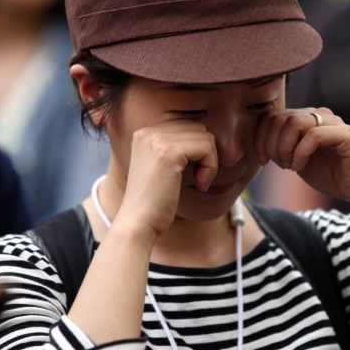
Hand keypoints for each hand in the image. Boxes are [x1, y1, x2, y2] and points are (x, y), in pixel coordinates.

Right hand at [114, 119, 217, 238]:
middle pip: (197, 128)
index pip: (187, 126)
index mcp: (145, 133)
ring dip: (210, 161)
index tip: (194, 173)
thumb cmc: (155, 203)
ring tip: (200, 181)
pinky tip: (201, 185)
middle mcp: (148, 131)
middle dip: (206, 154)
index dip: (198, 150)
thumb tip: (206, 135)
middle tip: (200, 178)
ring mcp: (157, 140)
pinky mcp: (169, 152)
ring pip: (205, 137)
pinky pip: (206, 147)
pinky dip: (211, 167)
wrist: (138, 223)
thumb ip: (178, 149)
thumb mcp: (164, 169)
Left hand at [255, 108, 349, 212]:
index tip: (264, 160)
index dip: (261, 137)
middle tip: (279, 164)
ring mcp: (334, 123)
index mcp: (307, 119)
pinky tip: (299, 167)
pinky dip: (300, 153)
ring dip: (284, 148)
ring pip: (294, 123)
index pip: (273, 115)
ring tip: (290, 166)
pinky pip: (313, 135)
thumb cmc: (332, 176)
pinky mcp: (346, 135)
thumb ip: (282, 148)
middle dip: (271, 144)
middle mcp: (319, 115)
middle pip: (280, 118)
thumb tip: (260, 143)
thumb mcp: (297, 162)